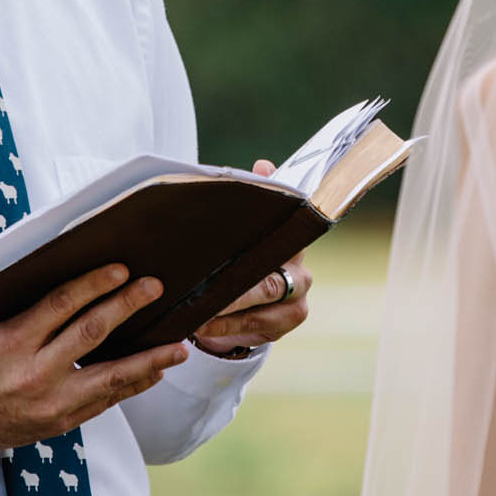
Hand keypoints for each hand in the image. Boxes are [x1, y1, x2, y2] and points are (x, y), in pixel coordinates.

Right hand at [0, 264, 187, 453]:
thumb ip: (32, 313)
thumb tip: (82, 288)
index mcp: (13, 340)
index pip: (61, 304)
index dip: (94, 283)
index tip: (122, 268)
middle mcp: (34, 372)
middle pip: (92, 334)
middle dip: (128, 308)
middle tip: (156, 288)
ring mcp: (49, 402)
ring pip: (110, 375)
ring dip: (149, 359)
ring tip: (178, 347)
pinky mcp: (59, 423)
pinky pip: (104, 401)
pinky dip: (132, 385)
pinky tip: (153, 372)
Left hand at [190, 159, 314, 355]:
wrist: (255, 304)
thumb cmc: (249, 260)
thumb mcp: (250, 232)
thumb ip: (258, 200)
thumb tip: (264, 165)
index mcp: (293, 245)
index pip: (286, 239)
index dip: (269, 239)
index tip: (246, 239)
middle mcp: (301, 275)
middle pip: (269, 283)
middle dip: (236, 290)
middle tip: (205, 292)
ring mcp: (295, 304)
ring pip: (260, 309)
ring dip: (225, 313)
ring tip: (194, 315)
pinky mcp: (283, 328)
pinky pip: (253, 328)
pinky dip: (225, 329)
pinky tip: (200, 328)